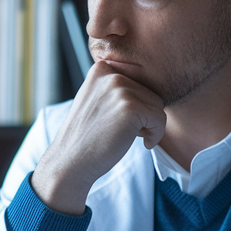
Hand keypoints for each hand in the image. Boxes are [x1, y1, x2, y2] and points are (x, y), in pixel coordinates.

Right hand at [30, 62, 165, 214]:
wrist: (70, 161)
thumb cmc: (87, 137)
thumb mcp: (97, 100)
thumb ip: (116, 89)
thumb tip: (151, 90)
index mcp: (102, 68)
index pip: (137, 84)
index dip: (135, 107)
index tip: (120, 123)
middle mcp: (111, 73)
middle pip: (150, 94)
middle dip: (143, 117)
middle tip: (124, 133)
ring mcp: (119, 89)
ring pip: (157, 106)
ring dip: (150, 126)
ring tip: (129, 137)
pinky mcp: (130, 107)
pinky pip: (160, 119)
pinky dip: (156, 135)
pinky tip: (142, 143)